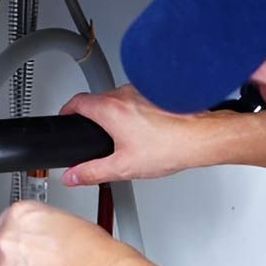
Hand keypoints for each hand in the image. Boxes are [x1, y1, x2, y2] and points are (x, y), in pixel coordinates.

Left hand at [0, 201, 130, 265]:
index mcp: (18, 215)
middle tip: (27, 263)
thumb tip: (36, 237)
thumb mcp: (61, 220)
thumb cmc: (88, 248)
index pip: (1, 225)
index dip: (13, 238)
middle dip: (5, 259)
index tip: (21, 244)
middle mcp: (6, 239)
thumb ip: (38, 228)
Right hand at [59, 84, 199, 185]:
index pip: (77, 101)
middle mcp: (125, 93)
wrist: (200, 137)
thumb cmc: (169, 147)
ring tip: (123, 137)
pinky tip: (144, 130)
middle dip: (92, 116)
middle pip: (97, 100)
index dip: (67, 110)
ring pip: (118, 98)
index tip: (65, 117)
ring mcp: (142, 90)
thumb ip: (92, 172)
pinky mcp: (157, 92)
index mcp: (111, 108)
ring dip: (115, 113)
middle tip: (94, 134)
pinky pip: (137, 98)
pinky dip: (134, 111)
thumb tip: (72, 176)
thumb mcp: (123, 167)